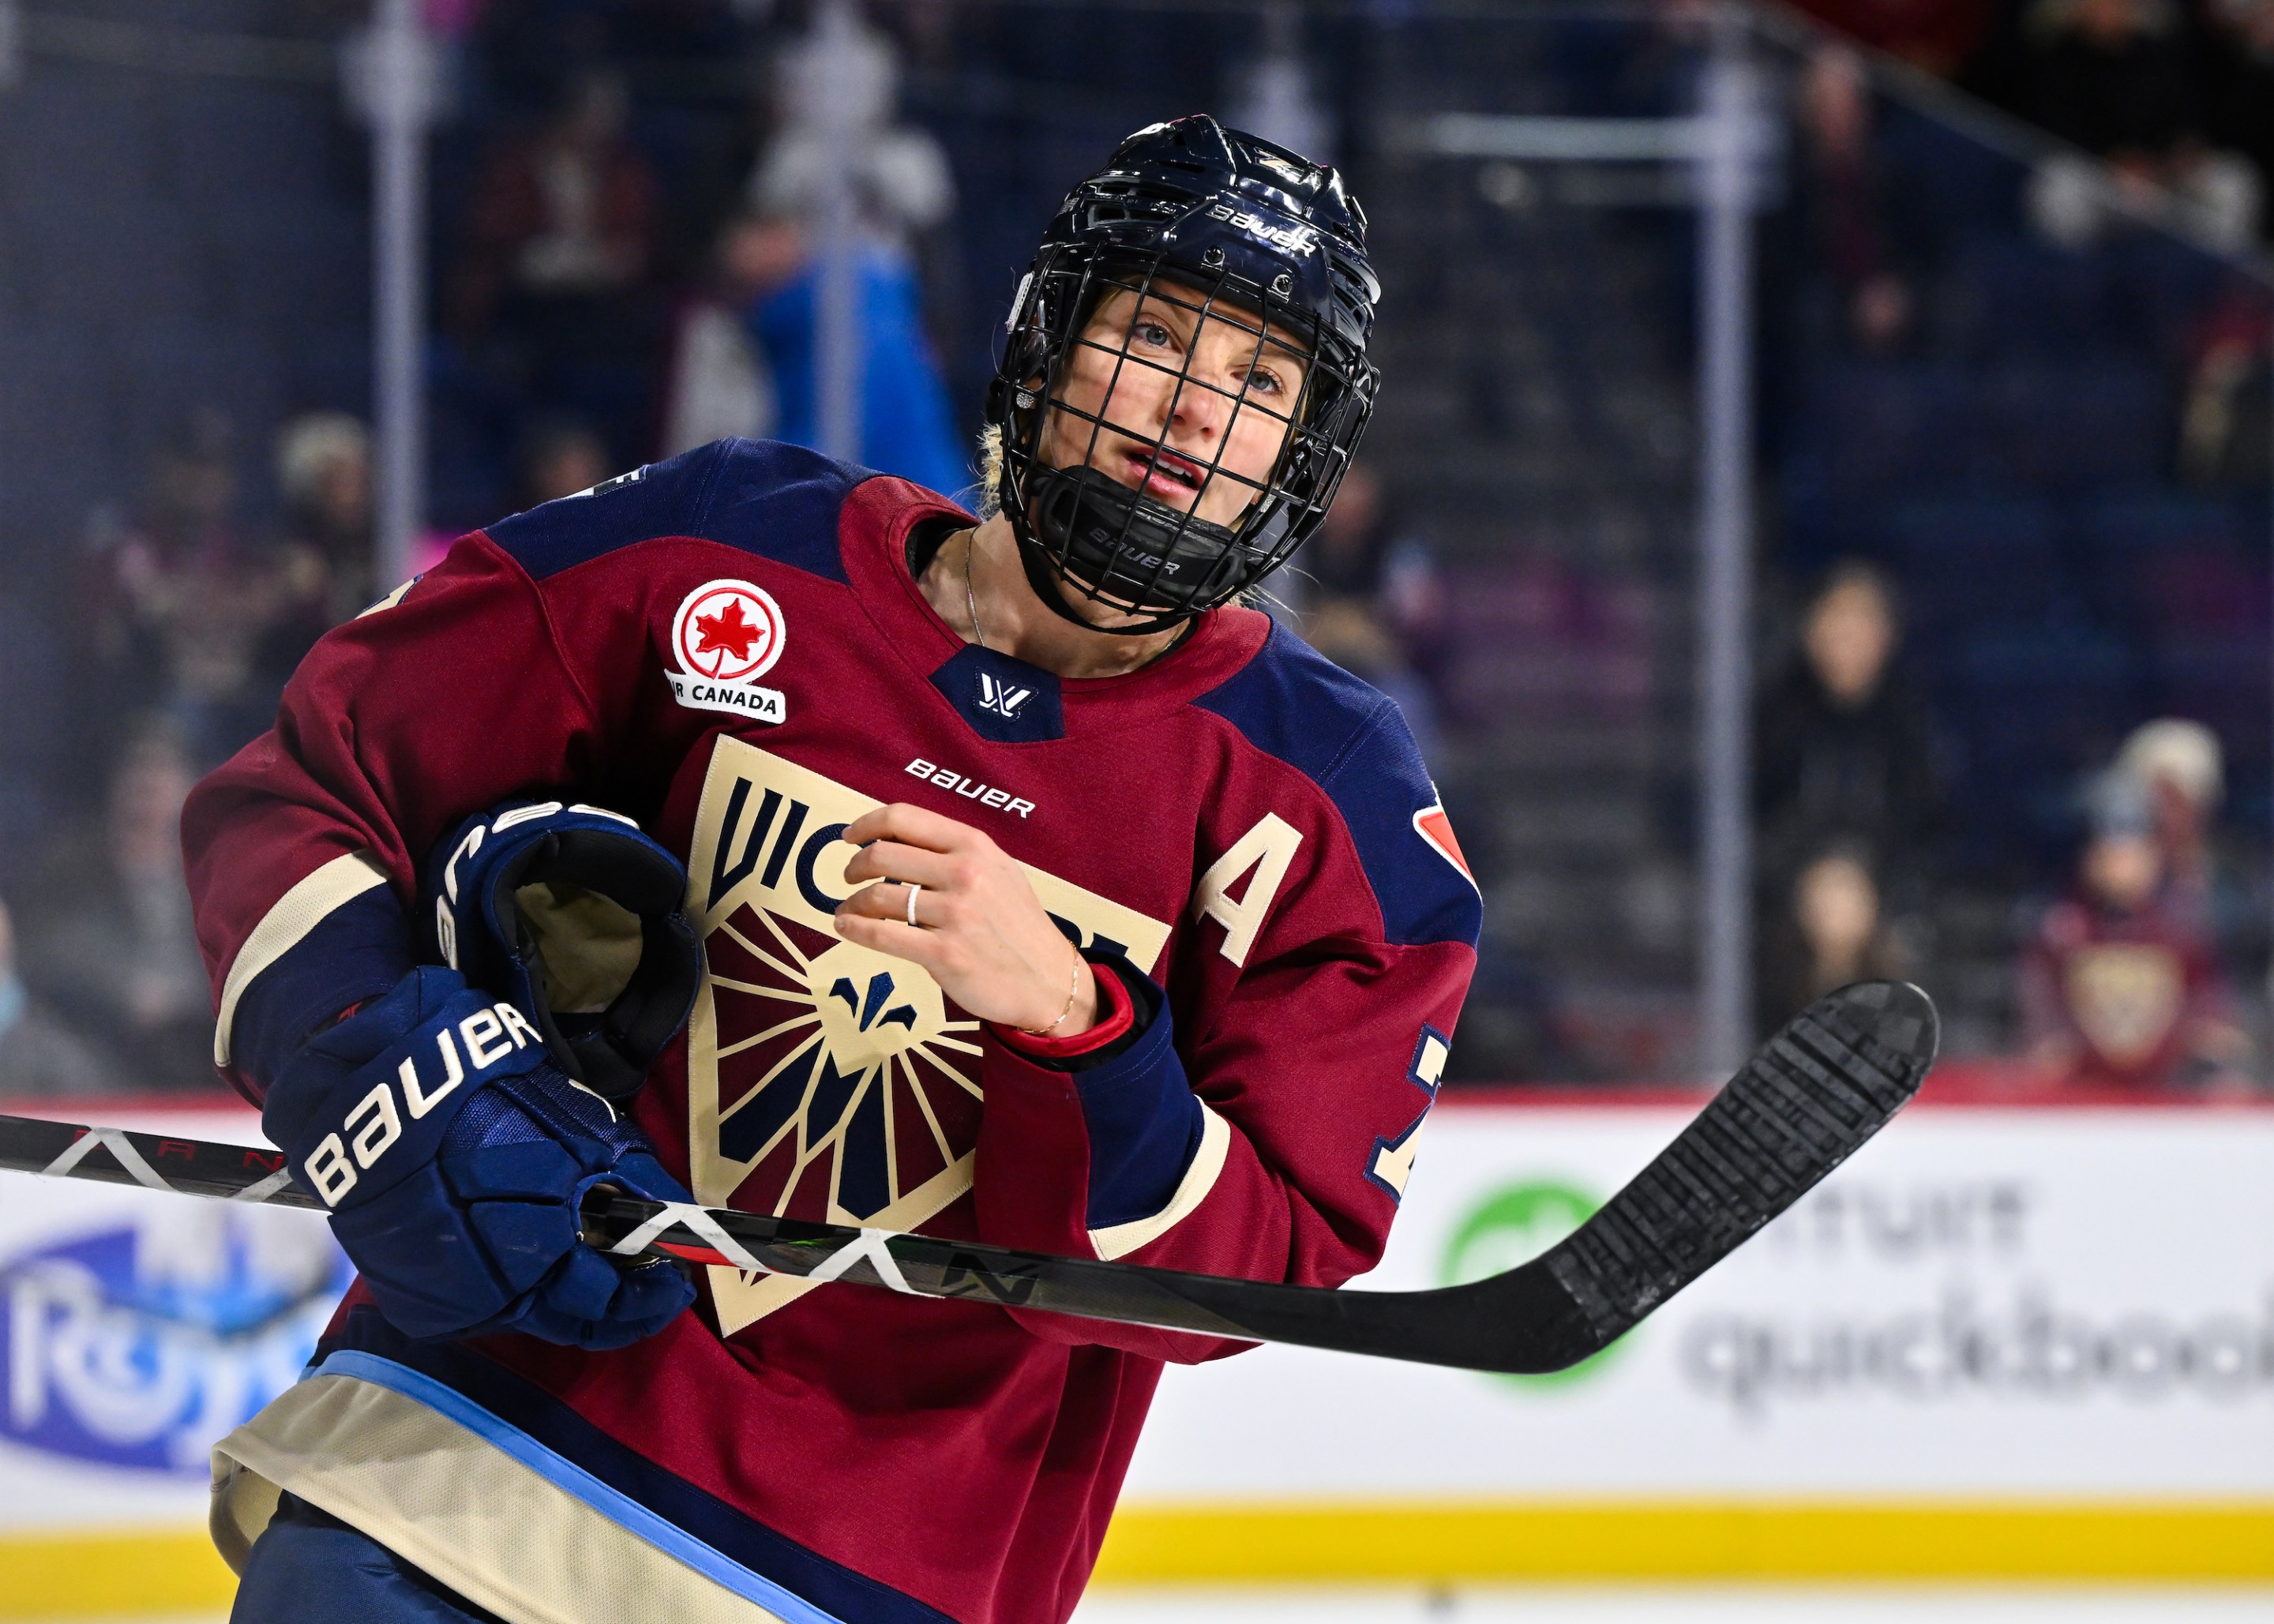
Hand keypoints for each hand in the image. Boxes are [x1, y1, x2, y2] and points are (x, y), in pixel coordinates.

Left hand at [834, 802, 1096, 1035]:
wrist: (1048, 979)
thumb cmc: (1017, 924)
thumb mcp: (998, 871)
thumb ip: (955, 852)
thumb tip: (898, 840)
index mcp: (974, 846)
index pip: (904, 818)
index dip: (867, 824)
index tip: (850, 836)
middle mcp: (964, 873)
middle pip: (882, 855)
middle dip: (855, 866)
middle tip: (849, 877)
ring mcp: (955, 914)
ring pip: (878, 896)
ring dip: (852, 903)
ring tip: (847, 910)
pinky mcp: (944, 953)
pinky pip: (882, 935)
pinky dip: (855, 929)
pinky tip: (846, 928)